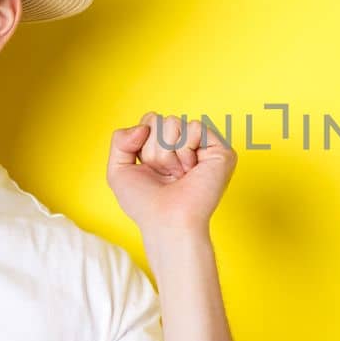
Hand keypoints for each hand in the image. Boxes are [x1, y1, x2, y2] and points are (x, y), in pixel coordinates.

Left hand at [107, 112, 237, 235]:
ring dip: (168, 153)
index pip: (150, 119)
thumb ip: (119, 139)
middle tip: (166, 174)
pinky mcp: (221, 151)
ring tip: (178, 174)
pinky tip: (191, 169)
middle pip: (159, 120)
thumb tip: (143, 126)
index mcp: (166, 148)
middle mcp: (186, 146)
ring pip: (174, 122)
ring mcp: (204, 148)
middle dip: (154, 150)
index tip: (149, 169)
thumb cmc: (146, 204)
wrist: (166, 221)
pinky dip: (186, 150)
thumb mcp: (119, 170)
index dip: (142, 143)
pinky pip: (196, 127)